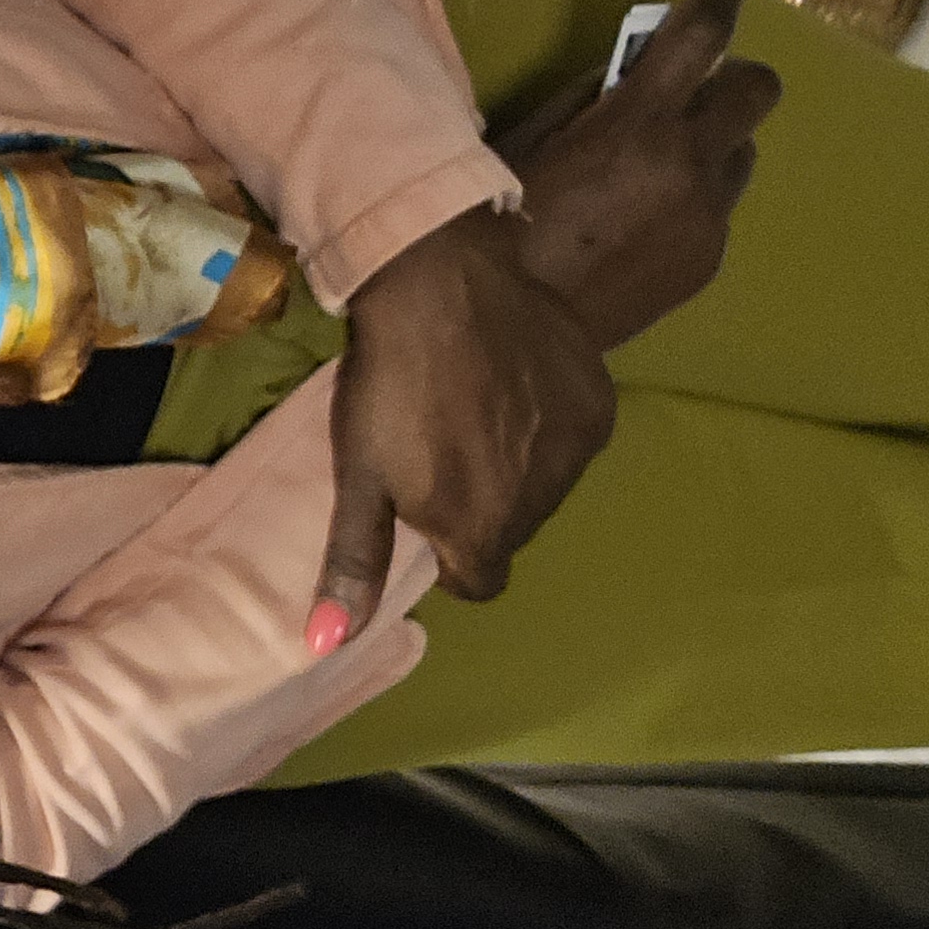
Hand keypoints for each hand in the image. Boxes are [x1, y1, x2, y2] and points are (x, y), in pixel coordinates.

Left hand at [312, 206, 613, 648]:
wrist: (444, 282)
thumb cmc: (387, 385)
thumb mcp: (359, 476)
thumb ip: (355, 562)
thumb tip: (328, 646)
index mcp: (482, 532)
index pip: (479, 580)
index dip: (450, 552)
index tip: (426, 508)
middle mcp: (542, 503)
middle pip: (512, 532)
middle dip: (482, 507)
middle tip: (444, 450)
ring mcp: (578, 453)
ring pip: (547, 488)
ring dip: (518, 467)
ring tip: (475, 413)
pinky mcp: (600, 404)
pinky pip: (575, 439)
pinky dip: (549, 425)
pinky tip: (512, 385)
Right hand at [488, 0, 776, 350]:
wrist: (508, 327)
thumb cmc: (498, 223)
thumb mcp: (525, 143)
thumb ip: (584, 99)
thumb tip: (621, 74)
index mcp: (638, 121)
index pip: (702, 34)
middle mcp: (689, 161)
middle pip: (758, 89)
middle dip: (733, 79)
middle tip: (695, 90)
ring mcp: (706, 215)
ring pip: (742, 153)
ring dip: (713, 144)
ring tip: (663, 167)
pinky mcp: (707, 260)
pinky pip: (717, 211)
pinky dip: (691, 201)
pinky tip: (642, 226)